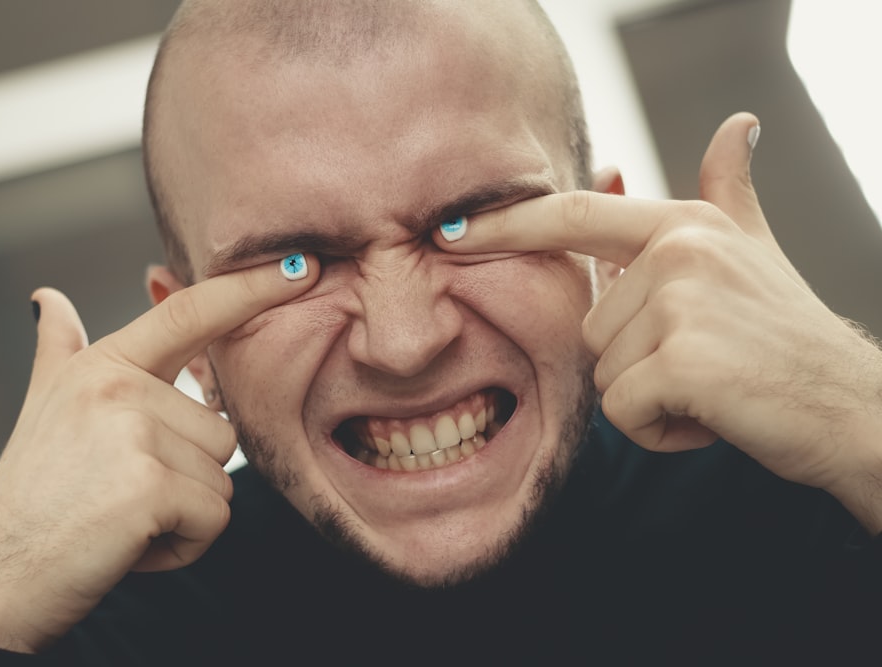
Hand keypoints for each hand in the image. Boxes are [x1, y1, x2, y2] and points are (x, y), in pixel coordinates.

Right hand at [0, 256, 318, 651]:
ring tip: (122, 518)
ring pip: (223, 476)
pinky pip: (215, 516)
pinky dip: (184, 545)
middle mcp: (118, 387)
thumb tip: (48, 298)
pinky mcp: (148, 486)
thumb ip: (60, 349)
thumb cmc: (31, 496)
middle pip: (222, 429)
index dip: (251, 287)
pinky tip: (130, 545)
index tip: (302, 265)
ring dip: (186, 513)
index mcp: (104, 363)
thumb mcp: (46, 407)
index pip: (191, 311)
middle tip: (120, 494)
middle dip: (187, 477)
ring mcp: (132, 432)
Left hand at [436, 112, 881, 529]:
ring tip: (707, 388)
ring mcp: (682, 302)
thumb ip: (729, 192)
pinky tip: (708, 417)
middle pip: (589, 325)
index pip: (574, 215)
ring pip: (602, 372)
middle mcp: (679, 251)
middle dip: (633, 362)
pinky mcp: (684, 360)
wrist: (850, 406)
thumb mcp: (755, 250)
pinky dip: (659, 430)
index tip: (450, 230)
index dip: (507, 223)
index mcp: (683, 224)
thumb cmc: (787, 336)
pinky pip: (623, 409)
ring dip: (647, 398)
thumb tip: (737, 127)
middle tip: (699, 364)